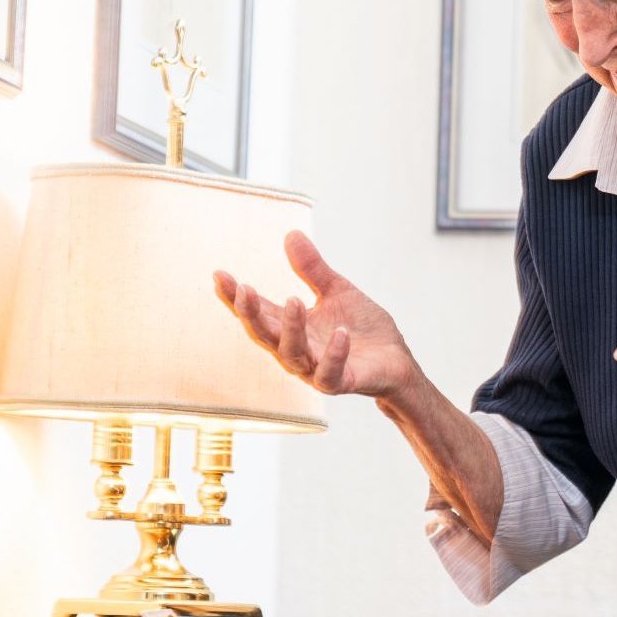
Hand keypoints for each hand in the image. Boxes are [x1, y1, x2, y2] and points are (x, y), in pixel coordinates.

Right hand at [215, 231, 419, 397]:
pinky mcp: (341, 382)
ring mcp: (315, 369)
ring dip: (291, 329)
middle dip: (251, 313)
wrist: (396, 359)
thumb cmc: (362, 328)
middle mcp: (296, 350)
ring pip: (292, 354)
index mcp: (291, 328)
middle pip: (265, 334)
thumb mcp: (336, 290)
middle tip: (244, 289)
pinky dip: (333, 354)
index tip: (220, 274)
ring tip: (294, 301)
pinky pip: (330, 373)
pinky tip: (340, 334)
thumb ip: (313, 269)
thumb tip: (291, 234)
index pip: (258, 312)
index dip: (236, 296)